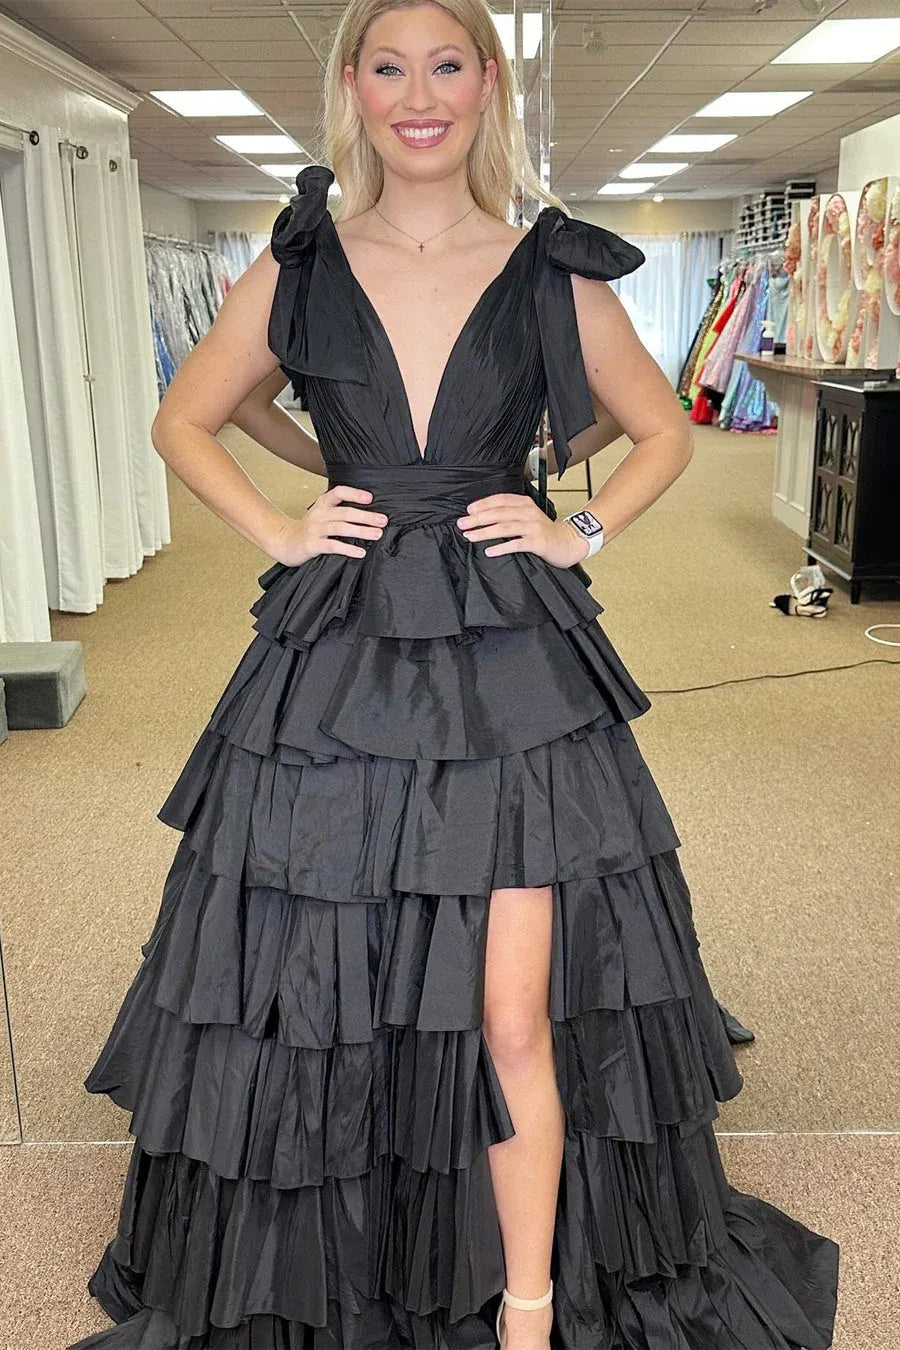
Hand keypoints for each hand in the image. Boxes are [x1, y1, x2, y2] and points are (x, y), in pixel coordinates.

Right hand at [269, 485, 387, 565]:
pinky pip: (332, 546)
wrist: (284, 542)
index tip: (370, 499)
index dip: (354, 494)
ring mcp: (314, 529)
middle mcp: (319, 514)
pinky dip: (348, 549)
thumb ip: (340, 511)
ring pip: (340, 528)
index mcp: (322, 504)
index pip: (339, 492)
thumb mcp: (322, 514)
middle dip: (366, 516)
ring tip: (377, 534)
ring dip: (361, 531)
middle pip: (345, 512)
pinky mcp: (312, 545)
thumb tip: (370, 515)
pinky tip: (361, 552)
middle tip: (383, 521)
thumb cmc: (310, 529)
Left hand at [456, 493, 589, 568]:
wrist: (568, 542)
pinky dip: (502, 547)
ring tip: (470, 536)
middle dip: (478, 519)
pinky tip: (489, 551)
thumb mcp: (527, 517)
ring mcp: (534, 527)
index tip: (468, 511)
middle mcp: (529, 512)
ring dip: (485, 532)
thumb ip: (510, 514)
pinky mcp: (538, 542)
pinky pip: (517, 544)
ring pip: (505, 527)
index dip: (483, 504)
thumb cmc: (544, 531)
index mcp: (525, 504)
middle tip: (462, 524)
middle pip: (499, 513)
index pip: (500, 500)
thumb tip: (483, 517)